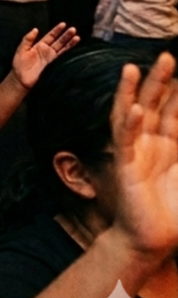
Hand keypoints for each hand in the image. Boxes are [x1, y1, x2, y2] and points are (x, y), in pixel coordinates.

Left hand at [9, 23, 77, 88]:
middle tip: (73, 29)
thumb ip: (28, 39)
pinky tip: (73, 48)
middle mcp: (47, 51)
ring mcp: (51, 58)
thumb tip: (35, 29)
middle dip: (66, 35)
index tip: (63, 24)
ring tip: (77, 36)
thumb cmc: (19, 65)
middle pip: (59, 41)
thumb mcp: (21, 50)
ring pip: (62, 48)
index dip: (57, 30)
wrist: (21, 79)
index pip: (50, 36)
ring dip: (70, 43)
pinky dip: (68, 52)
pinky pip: (62, 56)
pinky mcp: (53, 64)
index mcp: (39, 46)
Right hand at [106, 54, 177, 258]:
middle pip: (156, 106)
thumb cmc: (175, 216)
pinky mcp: (126, 166)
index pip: (176, 112)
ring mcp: (136, 153)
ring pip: (133, 115)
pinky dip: (128, 123)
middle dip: (162, 81)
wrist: (153, 241)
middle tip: (168, 55)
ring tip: (136, 67)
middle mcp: (151, 145)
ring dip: (135, 92)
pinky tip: (134, 108)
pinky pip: (124, 140)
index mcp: (171, 148)